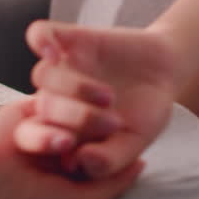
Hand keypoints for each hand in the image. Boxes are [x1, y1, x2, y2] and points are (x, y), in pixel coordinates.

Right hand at [0, 96, 145, 198]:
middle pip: (90, 129)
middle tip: (115, 123)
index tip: (134, 136)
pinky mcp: (27, 109)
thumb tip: (143, 165)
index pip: (102, 153)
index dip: (117, 144)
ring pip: (74, 111)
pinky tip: (75, 98)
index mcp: (70, 172)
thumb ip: (112, 184)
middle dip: (102, 125)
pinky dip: (64, 100)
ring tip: (96, 116)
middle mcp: (58, 148)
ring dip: (85, 114)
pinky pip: (52, 98)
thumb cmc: (29, 198)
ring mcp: (43, 126)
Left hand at [16, 21, 178, 179]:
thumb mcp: (135, 141)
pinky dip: (41, 40)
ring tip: (108, 97)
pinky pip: (38, 33)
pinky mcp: (68, 39)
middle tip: (112, 124)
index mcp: (59, 127)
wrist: (164, 72)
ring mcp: (59, 67)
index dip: (46, 143)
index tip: (73, 150)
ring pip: (43, 75)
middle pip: (43, 107)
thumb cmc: (145, 113)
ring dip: (73, 87)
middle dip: (75, 118)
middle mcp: (53, 97)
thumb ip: (109, 160)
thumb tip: (78, 164)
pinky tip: (54, 52)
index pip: (34, 137)